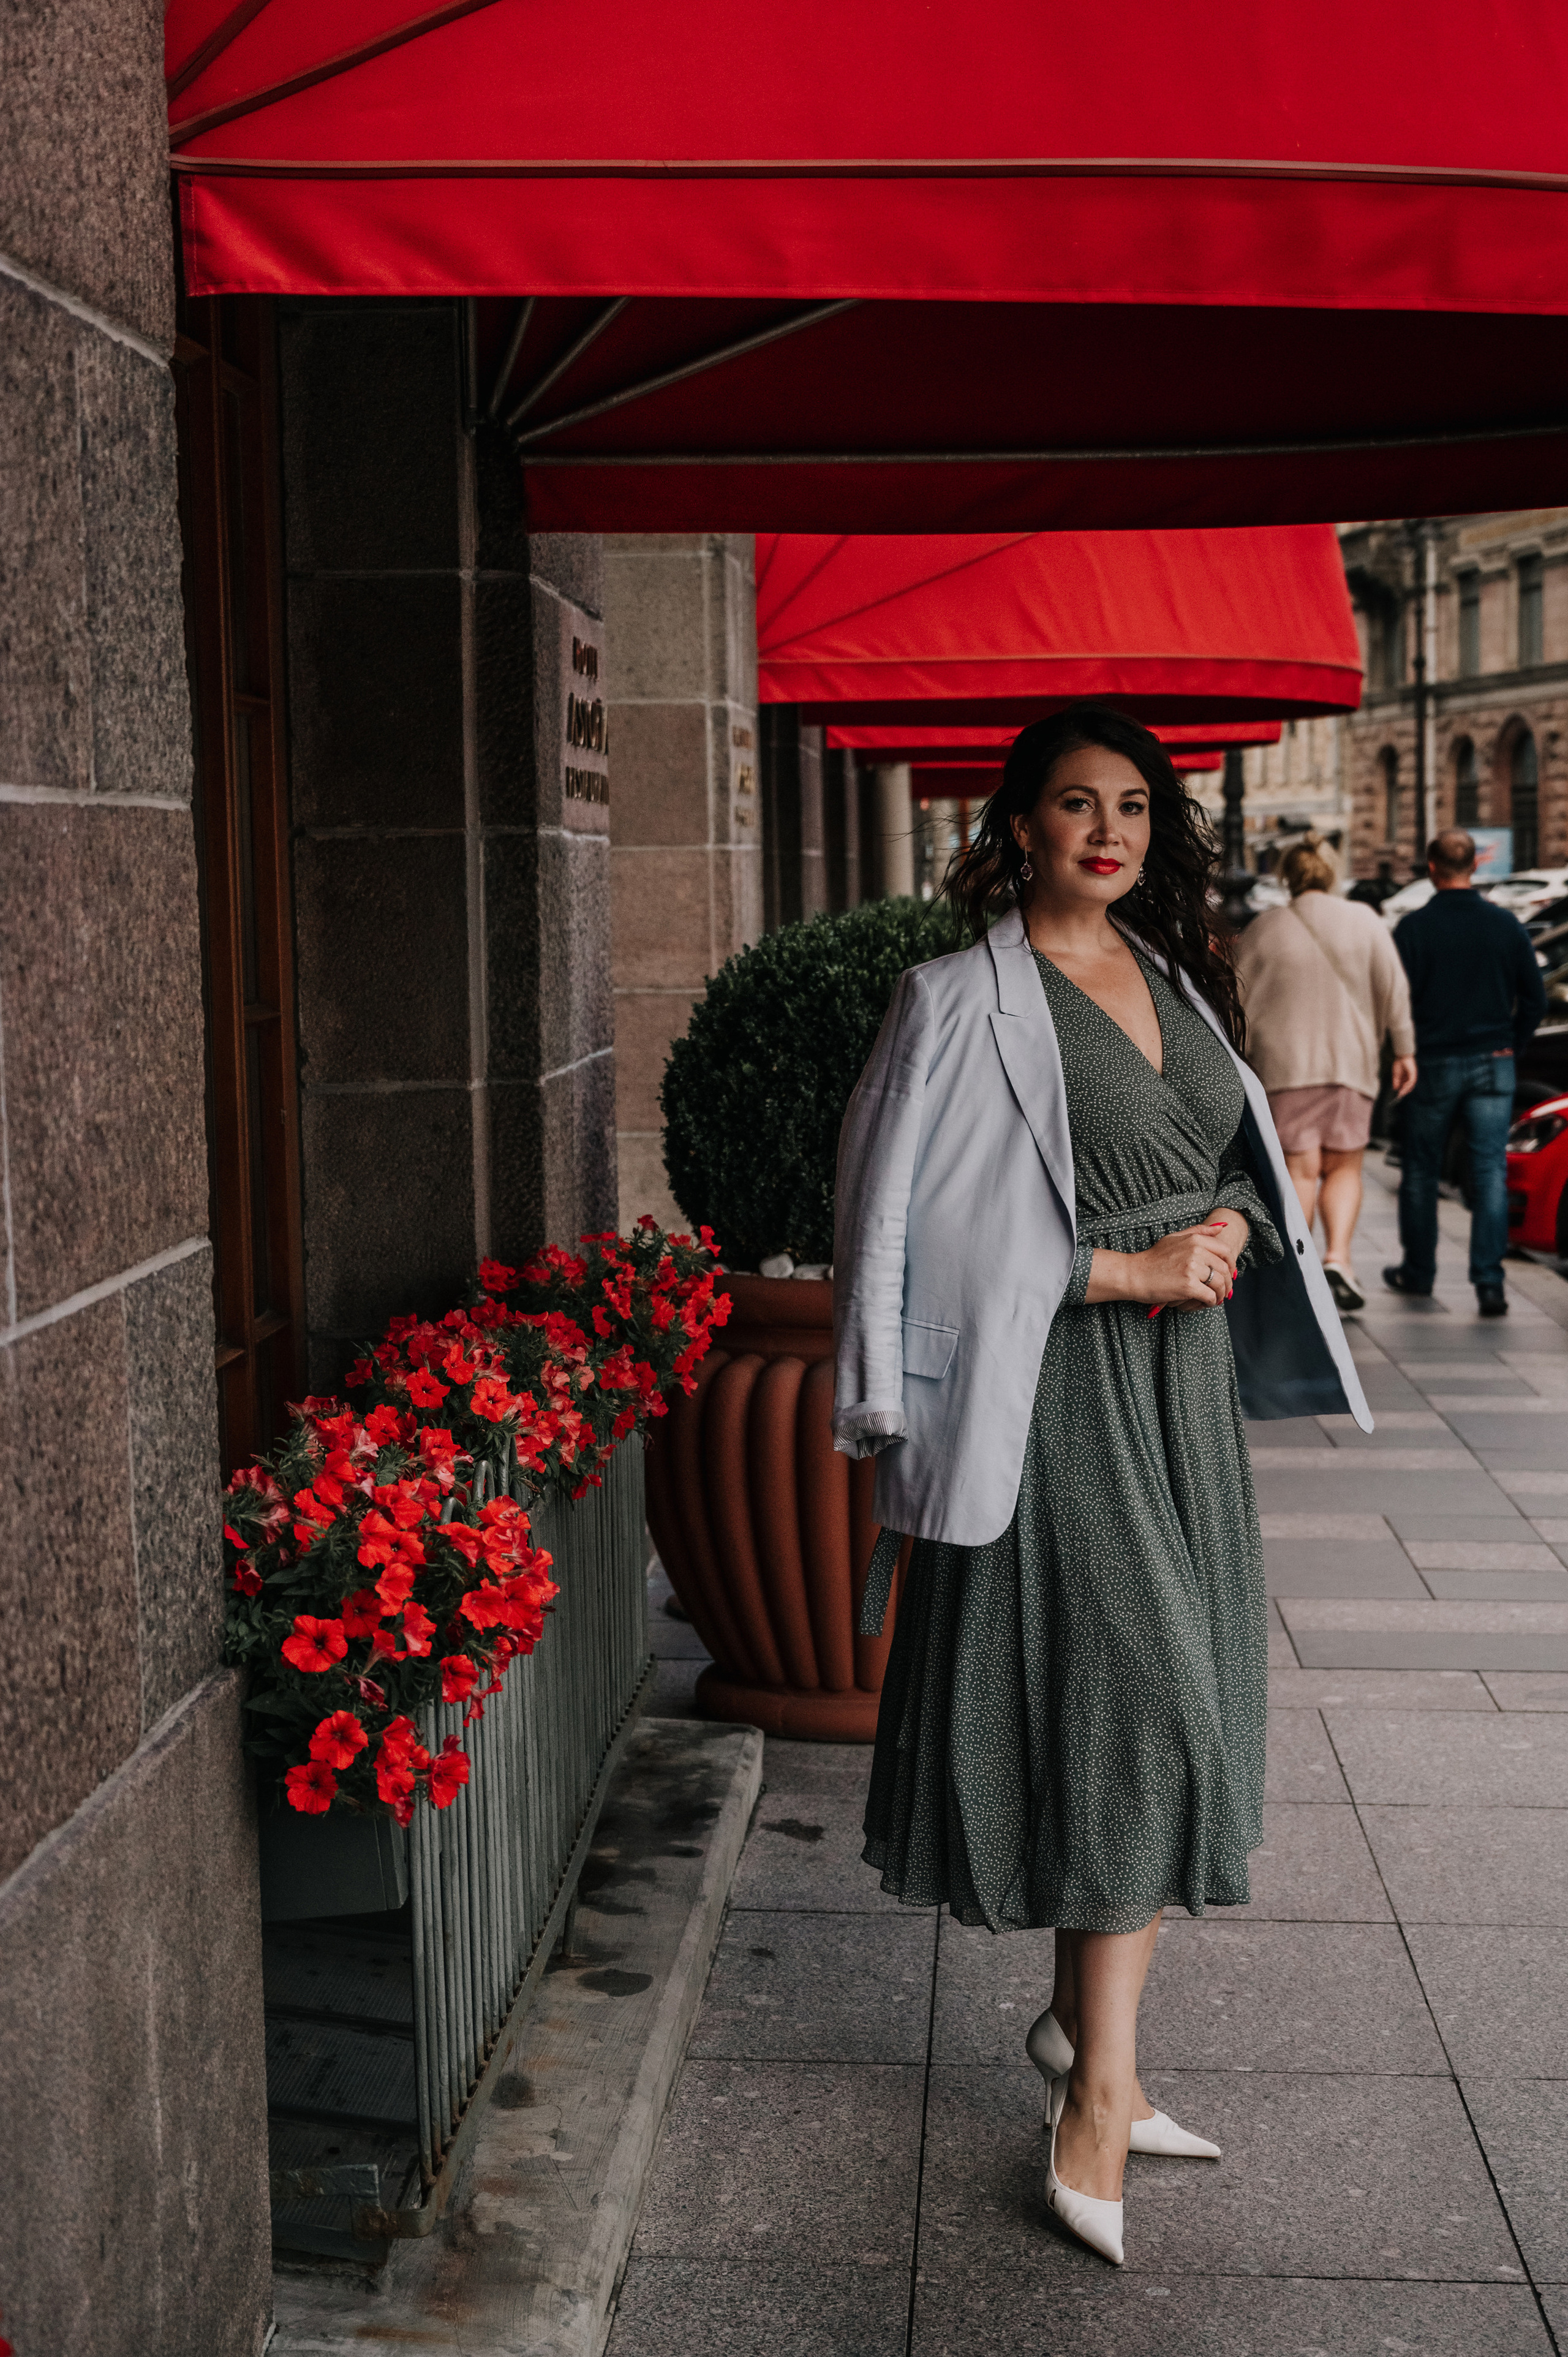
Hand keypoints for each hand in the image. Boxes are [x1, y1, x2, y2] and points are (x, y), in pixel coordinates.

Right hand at [1085, 1221, 1236, 1310]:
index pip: (1225, 1251)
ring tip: (1216, 1298)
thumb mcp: (1175, 1237)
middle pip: (1224, 1269)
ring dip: (1221, 1294)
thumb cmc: (1153, 1257)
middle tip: (1224, 1291)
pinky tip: (1207, 1303)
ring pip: (1220, 1283)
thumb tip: (1222, 1227)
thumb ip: (1199, 1231)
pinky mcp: (1188, 1286)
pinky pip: (1210, 1296)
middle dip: (1228, 1282)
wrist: (1134, 1274)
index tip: (1228, 1274)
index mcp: (1195, 1239)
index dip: (1231, 1264)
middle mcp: (1196, 1251)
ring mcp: (1192, 1269)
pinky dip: (1211, 1301)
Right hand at [1391, 1055, 1417, 1098]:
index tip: (1398, 1094)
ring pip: (1411, 1085)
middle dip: (1404, 1091)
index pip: (1405, 1085)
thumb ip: (1396, 1081)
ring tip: (1401, 1093)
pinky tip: (1404, 1087)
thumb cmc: (1399, 1063)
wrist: (1402, 1056)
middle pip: (1409, 1086)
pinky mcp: (1413, 1073)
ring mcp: (1413, 1075)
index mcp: (1406, 1076)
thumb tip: (1395, 1088)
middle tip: (1399, 1095)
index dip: (1402, 1090)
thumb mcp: (1396, 1074)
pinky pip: (1411, 1081)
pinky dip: (1408, 1085)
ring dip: (1406, 1089)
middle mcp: (1410, 1077)